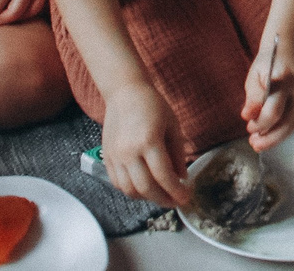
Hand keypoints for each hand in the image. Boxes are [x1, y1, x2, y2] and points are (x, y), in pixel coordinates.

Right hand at [102, 82, 193, 207]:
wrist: (124, 92)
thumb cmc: (152, 105)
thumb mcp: (173, 125)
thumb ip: (178, 153)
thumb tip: (182, 177)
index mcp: (149, 141)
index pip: (163, 176)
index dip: (176, 191)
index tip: (186, 197)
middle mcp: (129, 151)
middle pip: (146, 188)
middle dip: (163, 199)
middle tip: (175, 201)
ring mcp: (115, 156)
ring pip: (130, 190)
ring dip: (147, 198)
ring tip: (160, 195)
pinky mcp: (107, 157)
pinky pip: (118, 183)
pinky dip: (131, 191)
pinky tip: (144, 188)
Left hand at [241, 34, 293, 152]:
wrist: (291, 49)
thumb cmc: (269, 63)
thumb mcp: (255, 76)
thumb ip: (252, 98)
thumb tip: (247, 117)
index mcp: (286, 79)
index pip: (274, 111)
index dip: (261, 124)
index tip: (249, 128)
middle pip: (288, 123)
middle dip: (270, 139)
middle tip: (255, 145)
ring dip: (276, 135)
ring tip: (260, 140)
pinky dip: (285, 127)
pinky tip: (274, 127)